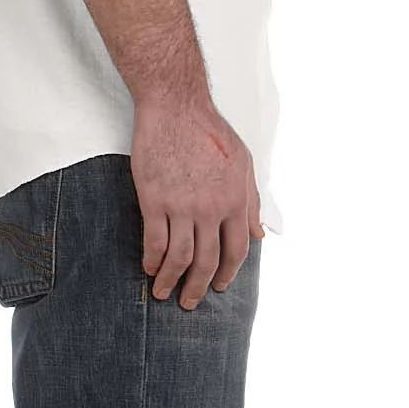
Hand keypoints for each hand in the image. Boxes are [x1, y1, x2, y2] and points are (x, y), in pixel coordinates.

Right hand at [131, 96, 265, 309]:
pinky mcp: (154, 198)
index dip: (228, 273)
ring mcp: (181, 205)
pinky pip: (154, 240)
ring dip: (171, 281)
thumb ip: (251, 200)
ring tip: (164, 292)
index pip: (236, 250)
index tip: (219, 285)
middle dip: (198, 287)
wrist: (175, 105)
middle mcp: (211, 208)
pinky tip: (149, 267)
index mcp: (235, 200)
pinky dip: (152, 259)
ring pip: (179, 258)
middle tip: (190, 301)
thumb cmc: (209, 129)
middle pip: (207, 261)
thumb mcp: (243, 162)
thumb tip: (259, 234)